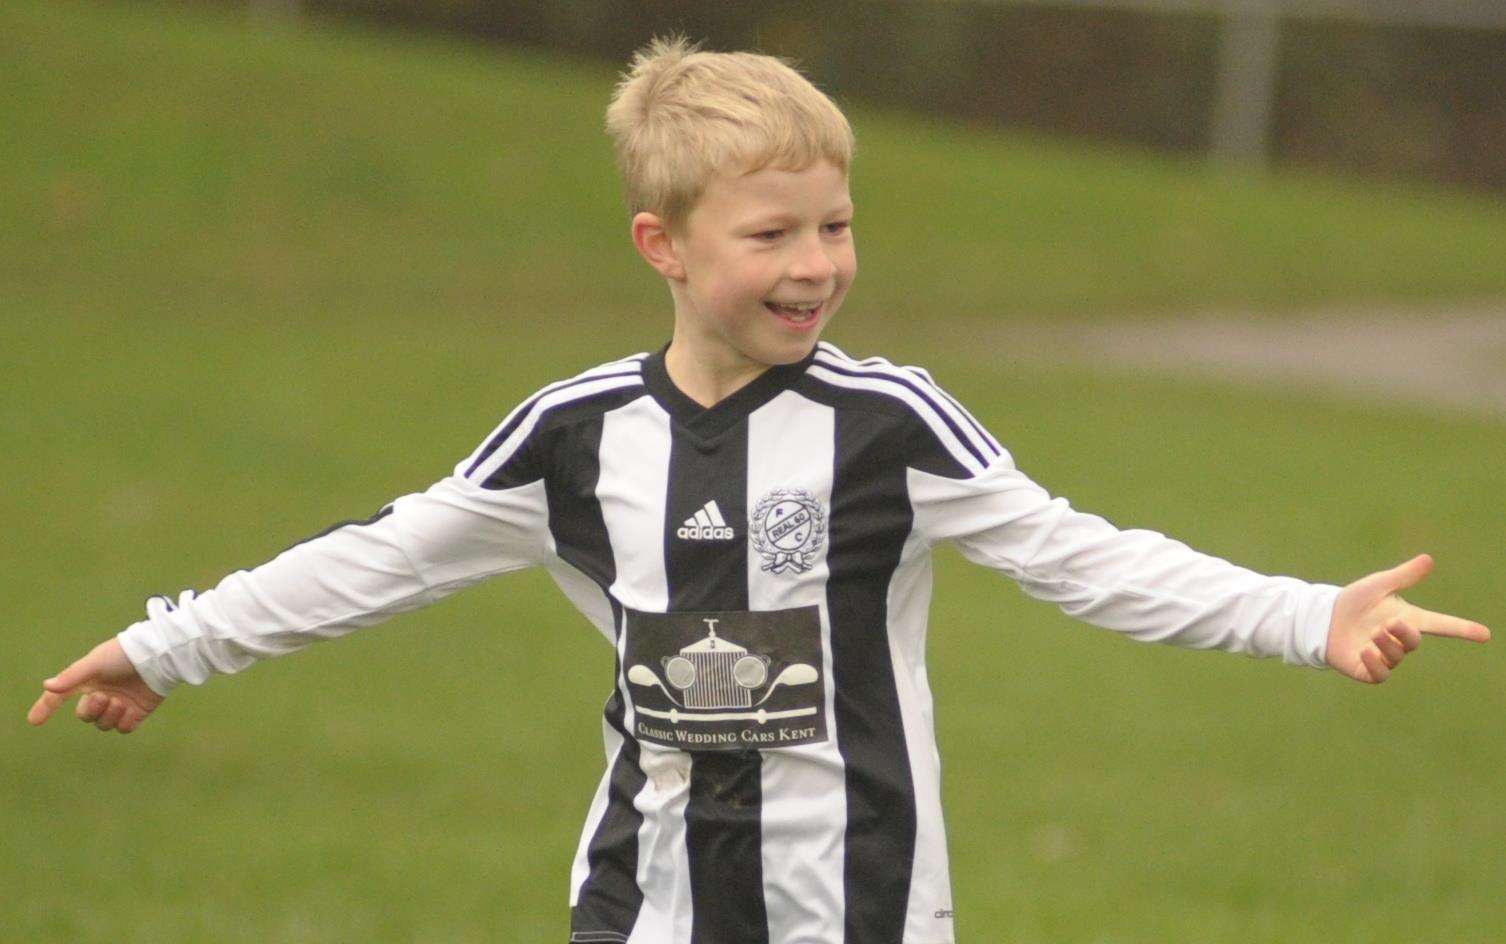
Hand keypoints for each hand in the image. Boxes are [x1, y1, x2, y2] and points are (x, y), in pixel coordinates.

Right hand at [27, 637, 164, 732]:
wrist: (159, 657)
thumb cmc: (125, 654)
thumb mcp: (96, 662)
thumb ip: (72, 677)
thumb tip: (47, 686)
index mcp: (88, 681)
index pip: (61, 697)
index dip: (46, 707)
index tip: (33, 721)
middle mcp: (102, 694)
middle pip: (85, 715)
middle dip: (91, 709)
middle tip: (104, 697)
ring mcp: (119, 705)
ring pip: (103, 724)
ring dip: (109, 716)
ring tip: (121, 702)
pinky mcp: (137, 712)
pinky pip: (124, 728)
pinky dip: (125, 722)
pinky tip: (131, 710)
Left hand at [1326, 554, 1489, 683]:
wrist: (1322, 618)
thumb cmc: (1352, 601)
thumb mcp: (1377, 585)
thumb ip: (1403, 576)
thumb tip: (1428, 559)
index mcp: (1406, 619)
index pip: (1440, 624)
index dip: (1462, 629)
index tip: (1485, 634)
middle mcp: (1398, 640)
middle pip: (1414, 641)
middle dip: (1405, 633)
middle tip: (1388, 624)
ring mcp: (1384, 657)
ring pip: (1396, 657)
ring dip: (1386, 645)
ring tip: (1371, 633)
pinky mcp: (1367, 670)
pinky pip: (1379, 674)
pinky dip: (1374, 664)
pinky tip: (1364, 651)